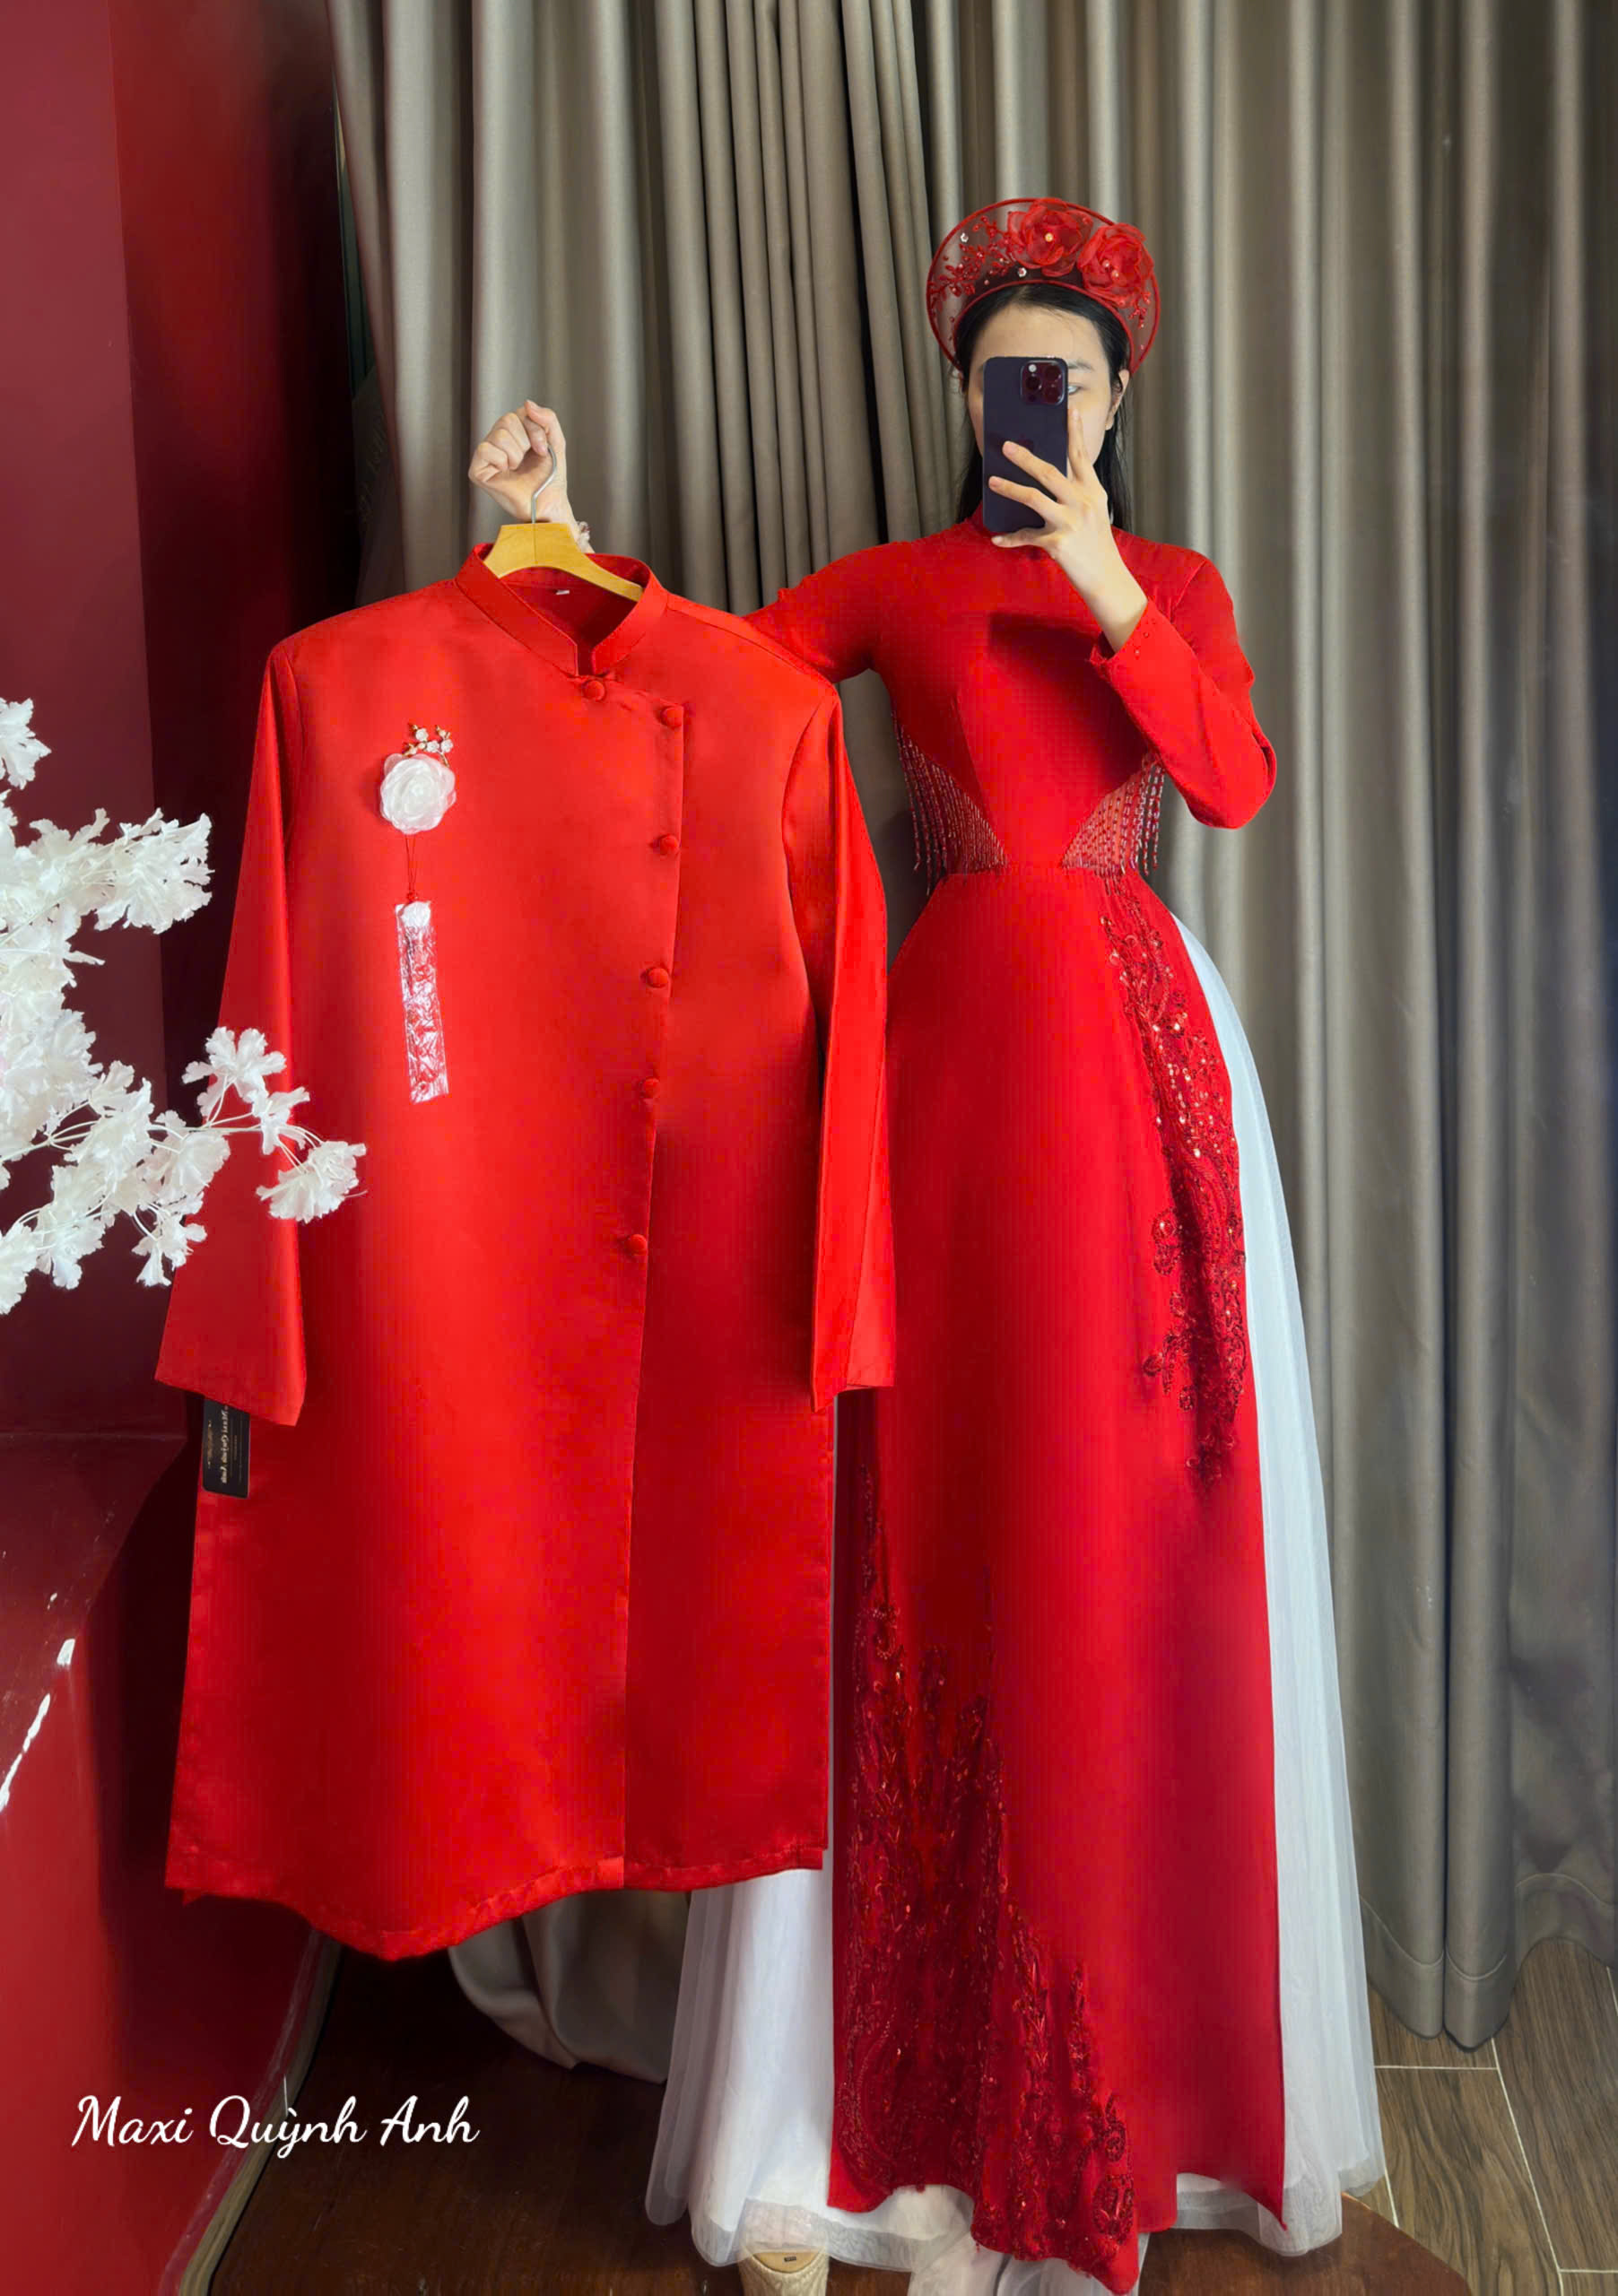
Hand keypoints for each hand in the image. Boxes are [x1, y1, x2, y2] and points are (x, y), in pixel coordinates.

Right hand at [468, 402, 585, 541]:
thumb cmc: (551, 477)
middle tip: (528, 460)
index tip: (543, 450)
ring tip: (517, 468)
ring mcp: (486, 455)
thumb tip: (527, 403)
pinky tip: (506, 472)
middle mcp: (497, 440)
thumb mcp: (557, 441)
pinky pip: (485, 449)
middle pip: (507, 420)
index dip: (535, 430)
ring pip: (499, 435)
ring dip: (516, 454)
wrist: (549, 503)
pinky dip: (501, 461)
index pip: (520, 413)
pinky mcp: (478, 470)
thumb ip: (548, 418)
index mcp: (514, 432)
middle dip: (525, 442)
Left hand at [987, 394, 1146, 649]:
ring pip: (1034, 497)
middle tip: (1007, 446)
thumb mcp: (1095, 512)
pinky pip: (1027, 536)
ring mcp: (1070, 521)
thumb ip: (1078, 493)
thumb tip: (1052, 478)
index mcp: (1092, 491)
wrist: (1106, 578)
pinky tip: (998, 539)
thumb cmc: (1096, 544)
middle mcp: (1082, 502)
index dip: (1073, 432)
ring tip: (993, 481)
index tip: (1067, 409)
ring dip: (1010, 488)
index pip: (1080, 456)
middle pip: (1049, 472)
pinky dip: (1011, 538)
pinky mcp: (1058, 543)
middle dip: (1025, 458)